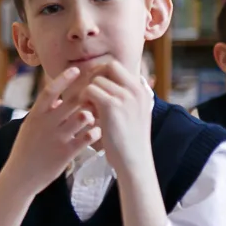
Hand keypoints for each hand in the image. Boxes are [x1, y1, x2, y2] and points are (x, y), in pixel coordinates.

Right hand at [2, 67, 99, 195]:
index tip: (77, 69)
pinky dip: (95, 133)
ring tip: (97, 114)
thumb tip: (58, 99)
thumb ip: (43, 113)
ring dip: (93, 114)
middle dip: (88, 95)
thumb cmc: (26, 150)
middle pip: (72, 102)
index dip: (64, 79)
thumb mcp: (29, 128)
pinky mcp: (65, 153)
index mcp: (35, 116)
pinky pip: (87, 137)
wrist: (20, 177)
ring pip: (83, 117)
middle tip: (98, 91)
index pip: (50, 91)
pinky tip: (96, 132)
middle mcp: (46, 124)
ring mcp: (56, 138)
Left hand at [81, 59, 153, 176]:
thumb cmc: (129, 140)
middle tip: (88, 94)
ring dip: (87, 93)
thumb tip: (105, 84)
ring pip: (96, 80)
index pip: (117, 66)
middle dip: (93, 78)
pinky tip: (88, 114)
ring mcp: (125, 96)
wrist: (134, 160)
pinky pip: (89, 91)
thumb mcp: (134, 113)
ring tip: (90, 109)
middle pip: (107, 67)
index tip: (94, 87)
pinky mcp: (112, 106)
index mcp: (141, 89)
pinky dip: (84, 100)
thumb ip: (125, 97)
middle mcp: (135, 89)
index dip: (101, 73)